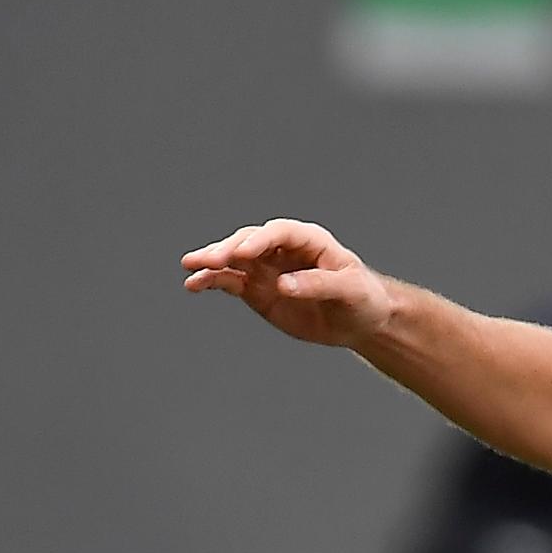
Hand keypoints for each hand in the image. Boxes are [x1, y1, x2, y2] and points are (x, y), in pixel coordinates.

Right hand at [179, 219, 400, 347]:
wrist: (359, 319)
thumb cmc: (361, 297)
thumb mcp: (349, 290)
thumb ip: (317, 285)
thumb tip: (284, 285)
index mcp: (308, 240)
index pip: (279, 233)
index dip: (261, 240)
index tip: (244, 253)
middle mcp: (282, 249)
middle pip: (251, 243)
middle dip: (229, 250)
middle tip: (210, 260)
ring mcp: (267, 269)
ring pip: (235, 260)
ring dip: (213, 262)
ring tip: (190, 267)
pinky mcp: (257, 290)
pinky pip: (231, 283)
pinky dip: (212, 282)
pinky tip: (194, 285)